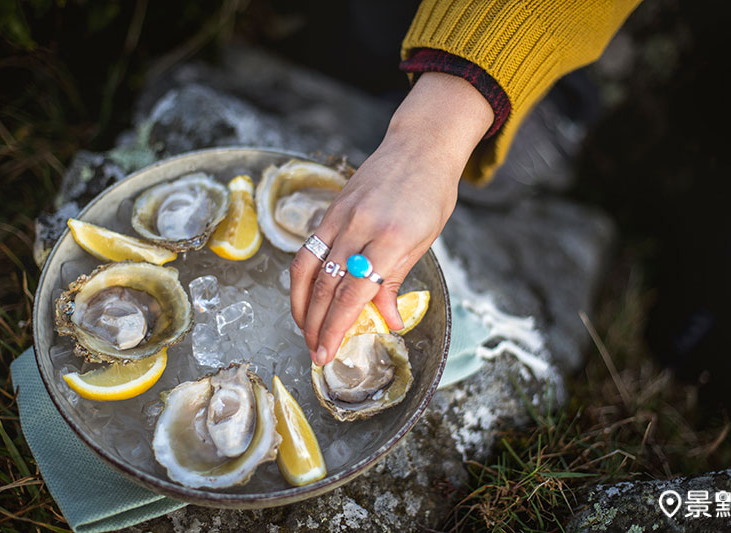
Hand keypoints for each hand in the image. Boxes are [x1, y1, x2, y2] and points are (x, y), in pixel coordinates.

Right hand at [289, 72, 493, 365]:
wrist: (419, 147)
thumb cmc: (430, 195)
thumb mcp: (423, 242)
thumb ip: (396, 282)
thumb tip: (388, 322)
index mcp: (391, 241)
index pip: (354, 295)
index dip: (336, 328)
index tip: (327, 353)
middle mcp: (360, 228)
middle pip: (325, 286)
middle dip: (315, 325)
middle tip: (314, 352)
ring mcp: (341, 216)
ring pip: (308, 269)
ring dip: (301, 305)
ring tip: (304, 330)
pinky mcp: (330, 209)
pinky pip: (308, 248)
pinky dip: (301, 278)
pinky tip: (303, 296)